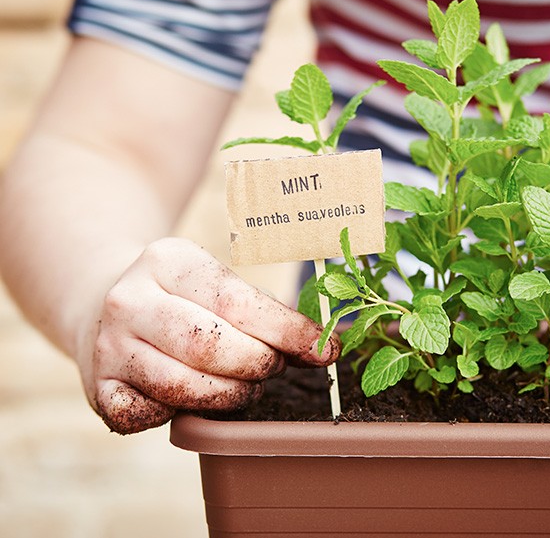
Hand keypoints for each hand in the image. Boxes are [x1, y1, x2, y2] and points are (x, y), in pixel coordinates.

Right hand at [78, 237, 338, 433]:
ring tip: (246, 386)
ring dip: (230, 395)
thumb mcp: (216, 283)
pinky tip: (194, 397)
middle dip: (258, 364)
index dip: (287, 332)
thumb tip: (322, 348)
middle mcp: (130, 300)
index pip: (237, 301)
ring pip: (183, 386)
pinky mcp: (99, 389)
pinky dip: (182, 414)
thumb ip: (265, 312)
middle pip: (210, 346)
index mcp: (167, 260)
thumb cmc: (182, 297)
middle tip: (274, 368)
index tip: (324, 349)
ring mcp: (108, 347)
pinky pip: (151, 416)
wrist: (101, 304)